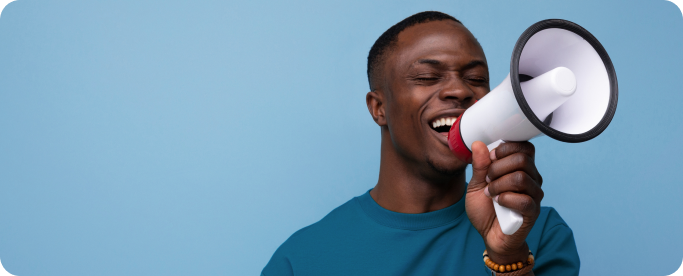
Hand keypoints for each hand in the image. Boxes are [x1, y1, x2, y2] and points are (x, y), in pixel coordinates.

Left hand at [465, 141, 543, 263]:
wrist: (489, 235)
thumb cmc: (485, 209)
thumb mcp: (476, 185)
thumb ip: (479, 165)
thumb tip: (478, 144)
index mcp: (521, 167)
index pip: (524, 146)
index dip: (505, 149)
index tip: (490, 159)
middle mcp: (532, 178)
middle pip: (522, 159)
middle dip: (497, 167)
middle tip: (488, 180)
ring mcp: (535, 194)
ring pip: (521, 178)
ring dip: (499, 185)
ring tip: (490, 193)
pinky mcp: (534, 211)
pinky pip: (524, 200)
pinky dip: (505, 199)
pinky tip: (498, 203)